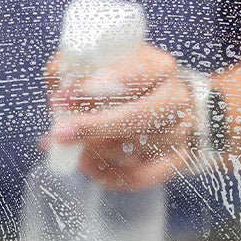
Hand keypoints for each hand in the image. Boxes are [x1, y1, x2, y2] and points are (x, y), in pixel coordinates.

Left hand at [41, 43, 196, 190]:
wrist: (160, 103)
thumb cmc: (119, 81)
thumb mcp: (94, 64)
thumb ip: (72, 71)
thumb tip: (61, 95)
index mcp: (159, 67)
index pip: (134, 75)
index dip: (98, 87)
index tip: (67, 98)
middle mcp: (176, 98)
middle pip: (138, 117)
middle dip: (95, 128)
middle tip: (61, 134)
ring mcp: (180, 131)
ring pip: (135, 150)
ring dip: (97, 152)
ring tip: (71, 149)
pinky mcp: (177, 160)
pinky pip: (141, 176)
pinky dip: (110, 176)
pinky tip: (88, 167)